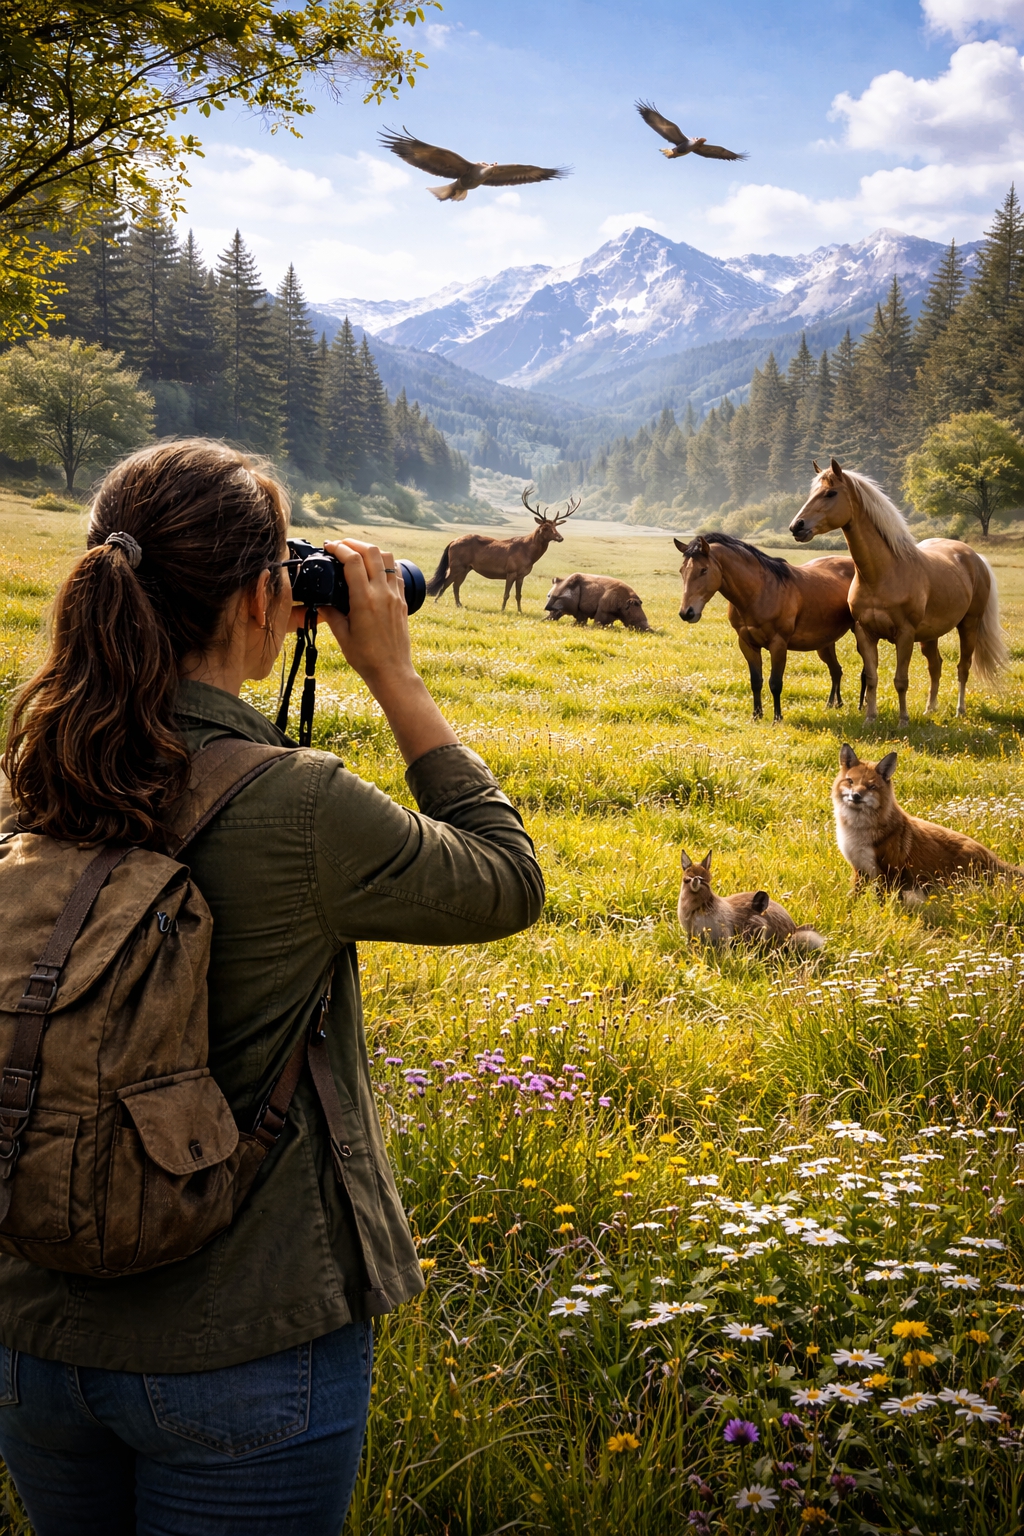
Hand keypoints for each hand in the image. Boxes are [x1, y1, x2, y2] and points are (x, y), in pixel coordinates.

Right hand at [315, 539, 457, 765]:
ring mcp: (395, 596)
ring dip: (371, 550)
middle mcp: (382, 593)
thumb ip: (331, 613)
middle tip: (340, 545)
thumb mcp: (342, 635)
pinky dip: (384, 565)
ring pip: (387, 558)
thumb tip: (322, 600)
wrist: (392, 671)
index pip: (353, 561)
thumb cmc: (366, 658)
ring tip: (357, 553)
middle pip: (372, 552)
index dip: (339, 548)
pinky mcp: (403, 601)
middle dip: (354, 543)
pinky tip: (374, 570)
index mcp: (364, 600)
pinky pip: (396, 573)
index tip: (328, 547)